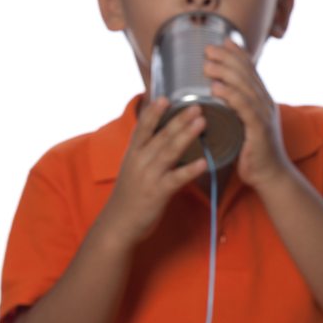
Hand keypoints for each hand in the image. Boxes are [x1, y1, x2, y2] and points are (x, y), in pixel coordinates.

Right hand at [101, 96, 207, 245]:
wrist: (118, 225)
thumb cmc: (130, 195)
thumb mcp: (133, 168)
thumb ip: (147, 151)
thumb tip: (165, 135)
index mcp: (133, 154)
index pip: (143, 127)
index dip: (154, 112)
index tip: (166, 96)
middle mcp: (139, 161)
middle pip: (160, 135)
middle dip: (179, 119)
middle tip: (197, 104)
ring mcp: (148, 177)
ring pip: (169, 152)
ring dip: (186, 135)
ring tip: (202, 122)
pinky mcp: (157, 193)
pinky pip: (176, 179)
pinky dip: (190, 170)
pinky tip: (205, 162)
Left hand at [204, 38, 292, 189]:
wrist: (271, 176)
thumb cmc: (252, 152)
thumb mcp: (243, 125)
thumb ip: (233, 109)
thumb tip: (213, 95)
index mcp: (262, 100)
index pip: (251, 70)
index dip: (237, 54)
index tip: (222, 41)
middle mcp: (266, 103)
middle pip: (247, 74)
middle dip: (227, 59)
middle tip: (208, 49)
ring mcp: (265, 116)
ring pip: (246, 88)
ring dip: (226, 74)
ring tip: (207, 65)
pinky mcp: (260, 130)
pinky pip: (245, 109)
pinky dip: (231, 96)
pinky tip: (217, 88)